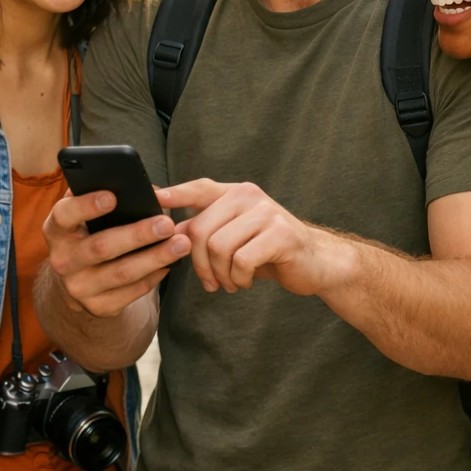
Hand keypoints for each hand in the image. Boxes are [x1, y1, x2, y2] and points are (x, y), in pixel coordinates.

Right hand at [43, 190, 190, 316]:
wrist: (77, 277)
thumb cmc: (88, 232)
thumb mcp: (85, 214)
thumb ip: (103, 194)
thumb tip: (149, 190)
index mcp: (57, 230)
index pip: (65, 215)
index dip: (86, 206)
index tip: (113, 197)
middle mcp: (63, 260)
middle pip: (102, 247)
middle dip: (137, 235)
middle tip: (166, 224)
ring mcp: (79, 288)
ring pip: (122, 273)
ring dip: (155, 258)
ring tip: (181, 244)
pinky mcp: (99, 307)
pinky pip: (132, 292)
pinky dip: (154, 276)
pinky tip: (170, 264)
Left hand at [159, 179, 339, 296]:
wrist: (315, 262)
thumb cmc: (267, 250)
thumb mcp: (233, 237)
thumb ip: (203, 230)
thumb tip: (166, 230)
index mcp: (235, 194)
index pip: (200, 188)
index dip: (176, 194)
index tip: (155, 198)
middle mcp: (248, 196)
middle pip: (200, 229)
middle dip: (198, 264)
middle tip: (210, 282)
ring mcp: (266, 212)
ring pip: (218, 247)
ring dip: (220, 275)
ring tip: (231, 282)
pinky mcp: (281, 234)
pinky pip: (241, 261)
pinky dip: (238, 279)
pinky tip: (244, 282)